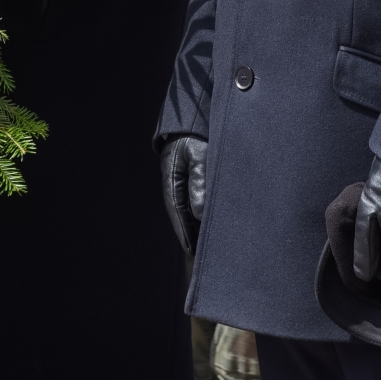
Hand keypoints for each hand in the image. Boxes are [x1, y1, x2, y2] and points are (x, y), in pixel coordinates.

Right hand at [160, 134, 207, 253]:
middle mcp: (174, 186)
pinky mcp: (189, 182)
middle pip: (182, 217)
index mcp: (172, 180)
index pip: (178, 213)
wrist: (191, 121)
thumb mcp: (198, 153)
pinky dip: (200, 217)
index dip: (185, 233)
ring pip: (188, 212)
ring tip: (206, 249)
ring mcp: (181, 184)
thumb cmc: (194, 136)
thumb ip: (200, 179)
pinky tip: (208, 227)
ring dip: (196, 228)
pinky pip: (194, 204)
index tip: (192, 252)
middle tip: (199, 258)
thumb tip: (200, 211)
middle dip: (190, 236)